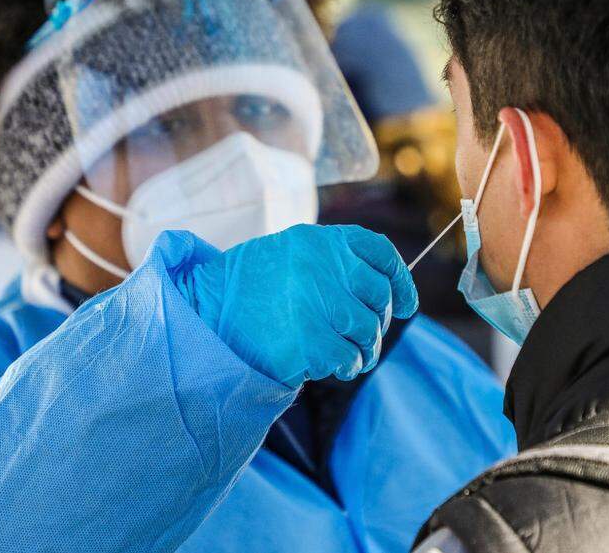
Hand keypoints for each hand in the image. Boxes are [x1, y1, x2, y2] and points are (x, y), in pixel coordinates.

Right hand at [176, 224, 418, 386]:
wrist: (202, 315)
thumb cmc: (248, 289)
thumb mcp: (288, 256)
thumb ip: (332, 263)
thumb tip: (387, 289)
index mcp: (319, 241)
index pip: (379, 253)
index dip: (400, 281)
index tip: (406, 304)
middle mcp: (322, 267)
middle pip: (379, 297)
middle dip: (378, 322)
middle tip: (363, 336)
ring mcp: (316, 305)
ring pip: (368, 331)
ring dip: (364, 349)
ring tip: (345, 353)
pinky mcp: (309, 343)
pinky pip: (349, 359)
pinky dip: (346, 366)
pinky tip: (330, 366)